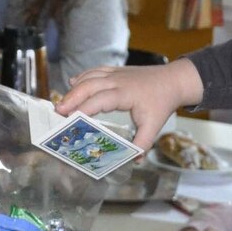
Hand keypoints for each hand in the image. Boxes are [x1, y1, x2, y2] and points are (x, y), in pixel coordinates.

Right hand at [54, 60, 203, 143]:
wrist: (173, 80)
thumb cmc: (162, 102)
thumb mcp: (154, 125)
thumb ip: (142, 143)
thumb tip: (134, 160)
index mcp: (124, 94)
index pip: (98, 101)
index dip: (82, 109)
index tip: (69, 119)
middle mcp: (116, 81)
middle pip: (88, 86)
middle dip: (71, 98)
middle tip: (58, 112)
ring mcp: (115, 73)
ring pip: (89, 77)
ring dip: (74, 89)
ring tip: (62, 103)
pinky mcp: (115, 71)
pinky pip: (94, 71)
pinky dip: (82, 77)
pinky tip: (73, 83)